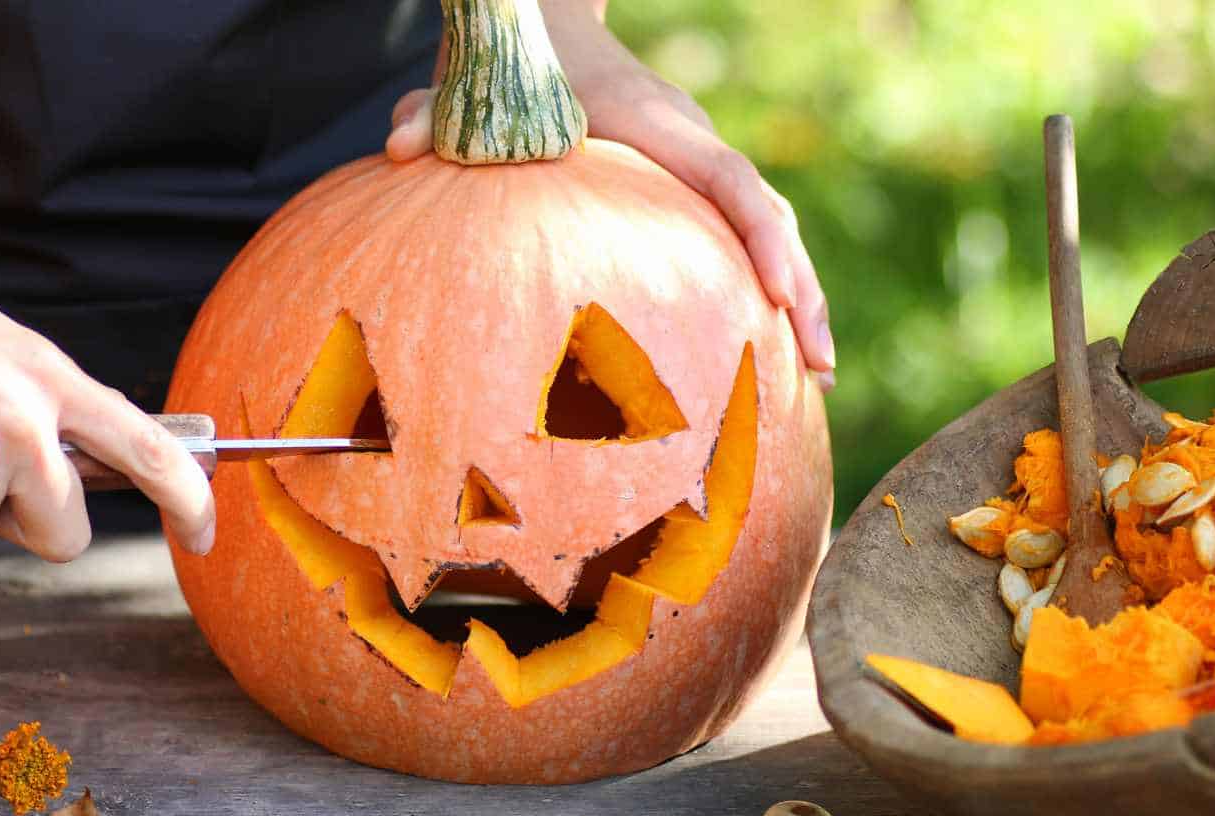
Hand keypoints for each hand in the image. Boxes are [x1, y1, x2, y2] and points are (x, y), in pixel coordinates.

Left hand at [385, 3, 834, 390]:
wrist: (542, 28)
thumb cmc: (512, 67)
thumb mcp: (470, 87)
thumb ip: (436, 116)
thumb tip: (395, 147)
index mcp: (656, 123)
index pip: (729, 178)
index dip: (762, 236)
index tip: (781, 295)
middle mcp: (691, 141)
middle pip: (769, 215)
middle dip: (801, 289)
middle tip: (819, 369)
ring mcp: (696, 163)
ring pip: (767, 229)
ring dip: (798, 299)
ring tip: (816, 381)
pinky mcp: (687, 186)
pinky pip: (738, 237)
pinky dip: (760, 287)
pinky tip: (764, 351)